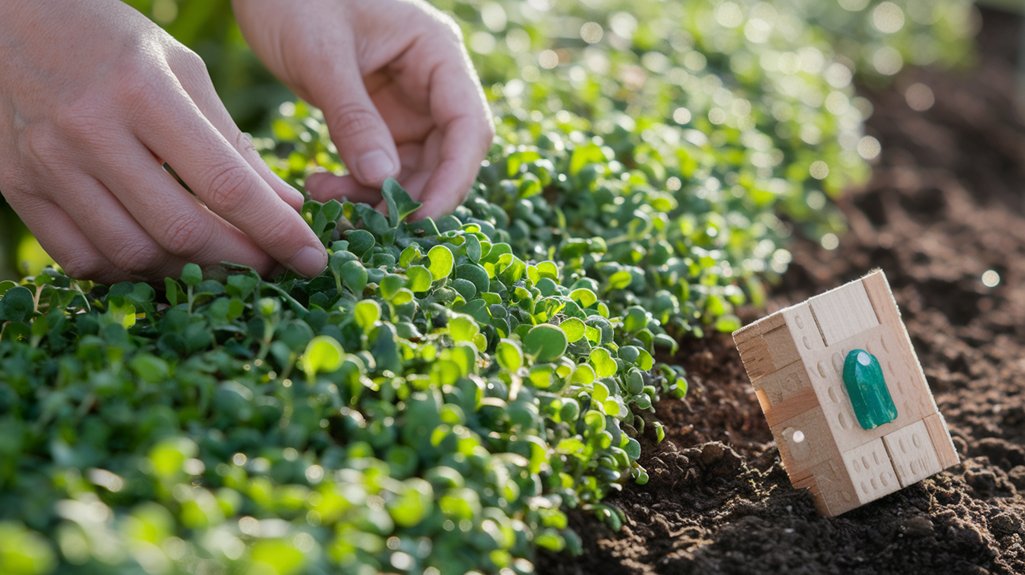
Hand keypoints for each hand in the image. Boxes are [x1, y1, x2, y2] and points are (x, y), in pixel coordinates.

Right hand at [0, 1, 326, 282]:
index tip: (312, 259)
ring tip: (219, 265)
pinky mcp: (17, 188)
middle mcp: (90, 131)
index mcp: (144, 91)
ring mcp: (47, 164)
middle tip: (272, 266)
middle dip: (240, 261)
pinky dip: (129, 272)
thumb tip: (287, 208)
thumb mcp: (183, 71)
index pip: (225, 184)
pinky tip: (159, 261)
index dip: (276, 232)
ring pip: (134, 254)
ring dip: (188, 274)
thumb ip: (233, 143)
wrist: (8, 20)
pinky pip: (81, 260)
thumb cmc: (113, 42)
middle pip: (181, 230)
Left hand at [233, 0, 493, 217]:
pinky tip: (321, 186)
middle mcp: (432, 83)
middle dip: (412, 195)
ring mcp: (406, 103)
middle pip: (446, 156)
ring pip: (413, 168)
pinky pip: (381, 165)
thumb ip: (353, 117)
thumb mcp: (322, 56)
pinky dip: (357, 184)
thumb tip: (383, 180)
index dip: (453, 178)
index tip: (421, 218)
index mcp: (437, 54)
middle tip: (372, 225)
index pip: (467, 127)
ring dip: (379, 195)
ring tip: (330, 201)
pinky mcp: (377, 118)